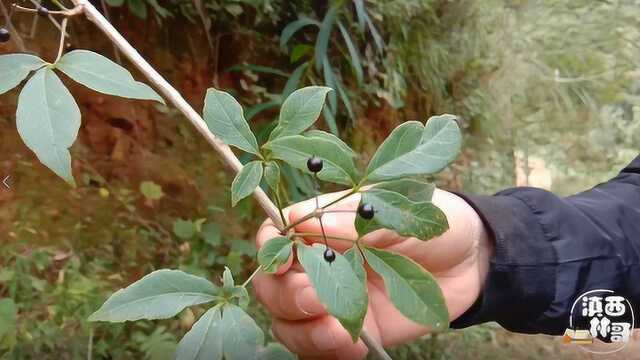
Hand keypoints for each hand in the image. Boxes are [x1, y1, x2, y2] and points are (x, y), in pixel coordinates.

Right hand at [253, 189, 492, 358]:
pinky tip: (353, 344)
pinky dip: (328, 351)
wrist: (475, 262)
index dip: (270, 249)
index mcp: (322, 225)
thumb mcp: (397, 209)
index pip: (275, 237)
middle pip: (272, 286)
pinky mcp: (356, 331)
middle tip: (316, 298)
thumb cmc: (437, 221)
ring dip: (303, 330)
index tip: (285, 261)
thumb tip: (297, 221)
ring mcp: (335, 300)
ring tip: (337, 329)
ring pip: (288, 323)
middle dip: (285, 296)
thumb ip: (351, 219)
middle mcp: (321, 264)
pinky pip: (322, 349)